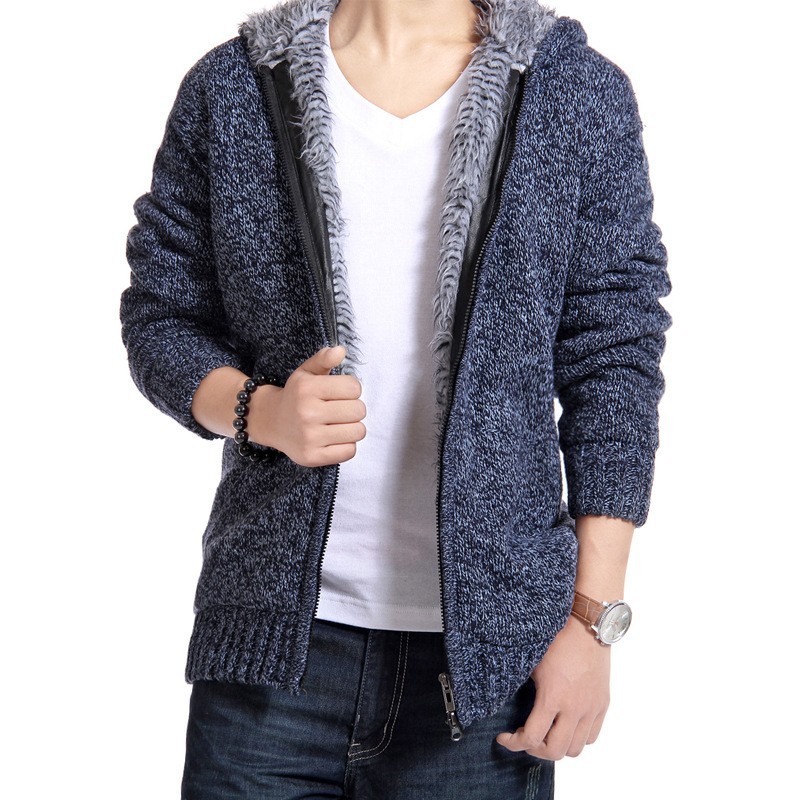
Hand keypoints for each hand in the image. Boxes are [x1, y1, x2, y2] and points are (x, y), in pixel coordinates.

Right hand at [255, 345, 366, 466]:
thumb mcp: (306, 372)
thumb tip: (340, 350)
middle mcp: (307, 413)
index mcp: (307, 389)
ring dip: (353, 427)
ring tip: (338, 424)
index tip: (340, 393)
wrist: (271, 422)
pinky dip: (346, 445)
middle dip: (353, 408)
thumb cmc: (296, 395)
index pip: (354, 387)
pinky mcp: (312, 457)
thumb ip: (323, 359)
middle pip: (359, 410)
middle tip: (339, 409)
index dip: (351, 389)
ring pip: (358, 431)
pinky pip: (350, 451)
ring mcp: (309, 437)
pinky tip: (333, 438)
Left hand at [495, 614, 610, 759]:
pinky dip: (577, 738)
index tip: (504, 737)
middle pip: (555, 751)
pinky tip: (565, 725)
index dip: (513, 743)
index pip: (531, 737)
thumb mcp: (532, 663)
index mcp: (553, 696)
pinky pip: (592, 736)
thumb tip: (506, 704)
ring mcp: (592, 708)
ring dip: (558, 746)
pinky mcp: (603, 704)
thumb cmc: (557, 638)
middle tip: (525, 737)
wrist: (587, 625)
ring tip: (546, 732)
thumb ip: (522, 688)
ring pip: (576, 749)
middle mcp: (575, 708)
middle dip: (535, 749)